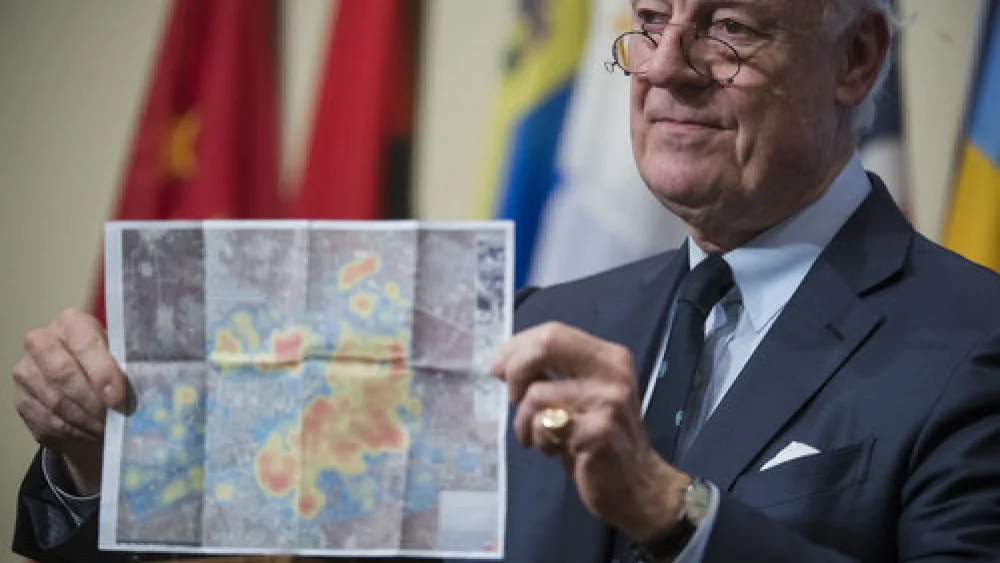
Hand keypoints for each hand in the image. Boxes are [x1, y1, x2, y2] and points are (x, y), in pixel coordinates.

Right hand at [12, 308, 125, 494]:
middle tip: (116, 418)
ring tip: (109, 429)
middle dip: (94, 402)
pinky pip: (48, 421)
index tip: (118, 397)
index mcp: (70, 322)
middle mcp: (41, 342)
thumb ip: (127, 360)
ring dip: (87, 421)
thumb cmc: (106, 360)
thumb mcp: (119, 351)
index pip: (84, 343)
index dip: (102, 372)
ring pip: (56, 403)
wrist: (78, 375)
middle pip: (64, 375)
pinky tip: (92, 434)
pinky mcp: (22, 400)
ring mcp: (26, 372)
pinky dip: (74, 432)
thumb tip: (150, 382)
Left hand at [492, 322, 688, 539]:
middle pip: (547, 345)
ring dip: (524, 421)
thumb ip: (550, 373)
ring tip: (539, 437)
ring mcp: (608, 401)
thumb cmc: (598, 438)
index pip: (554, 332)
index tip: (499, 368)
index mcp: (609, 356)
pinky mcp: (598, 432)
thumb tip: (503, 363)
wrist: (636, 484)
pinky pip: (545, 425)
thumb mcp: (578, 395)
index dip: (517, 347)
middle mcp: (613, 372)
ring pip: (537, 394)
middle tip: (511, 396)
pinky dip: (538, 439)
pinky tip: (554, 449)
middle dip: (515, 370)